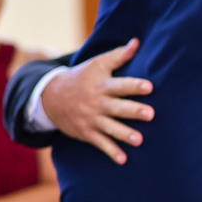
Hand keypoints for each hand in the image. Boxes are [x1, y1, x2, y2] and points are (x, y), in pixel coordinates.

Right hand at [43, 38, 153, 163]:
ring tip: (140, 140)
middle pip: (118, 107)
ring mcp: (92, 119)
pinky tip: (123, 160)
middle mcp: (98, 103)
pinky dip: (111, 152)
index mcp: (102, 85)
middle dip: (134, 111)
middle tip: (151, 114)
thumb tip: (137, 41)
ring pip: (111, 127)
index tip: (150, 86)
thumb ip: (119, 56)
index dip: (134, 85)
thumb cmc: (82, 77)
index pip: (120, 85)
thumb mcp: (97, 64)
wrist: (50, 97)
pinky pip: (101, 143)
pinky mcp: (87, 133)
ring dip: (125, 134)